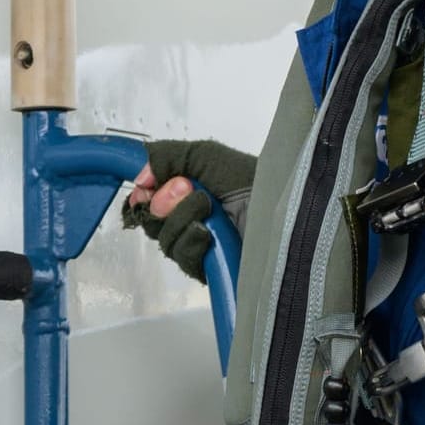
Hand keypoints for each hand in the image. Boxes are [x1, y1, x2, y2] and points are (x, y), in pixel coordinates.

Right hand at [122, 140, 255, 281]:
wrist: (284, 215)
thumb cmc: (258, 183)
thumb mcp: (208, 157)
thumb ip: (169, 156)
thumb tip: (141, 176)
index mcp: (192, 190)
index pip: (151, 196)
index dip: (144, 192)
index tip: (147, 187)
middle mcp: (194, 217)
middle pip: (152, 218)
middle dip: (166, 201)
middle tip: (190, 192)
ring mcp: (200, 245)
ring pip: (165, 238)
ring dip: (182, 220)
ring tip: (210, 212)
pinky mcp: (208, 269)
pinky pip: (183, 258)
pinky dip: (192, 242)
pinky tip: (209, 236)